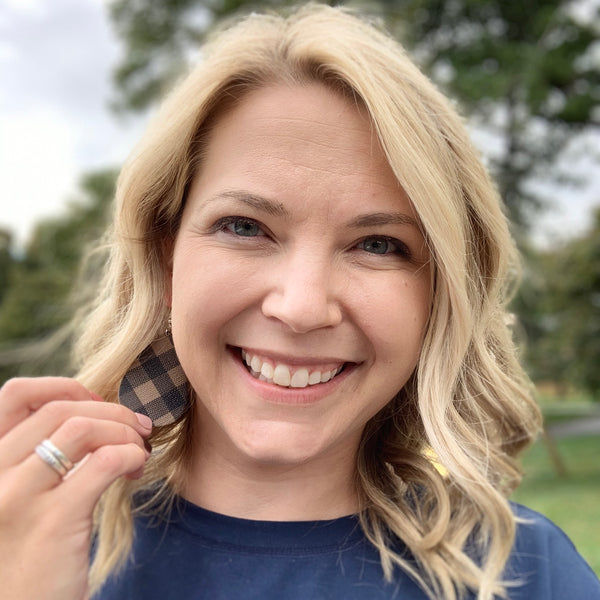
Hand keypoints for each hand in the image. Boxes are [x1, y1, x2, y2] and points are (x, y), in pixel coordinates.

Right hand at [0, 377, 151, 599]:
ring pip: (82, 427)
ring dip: (124, 431)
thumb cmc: (32, 550)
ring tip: (140, 450)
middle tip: (139, 428)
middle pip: (62, 409)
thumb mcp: (26, 493)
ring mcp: (17, 497)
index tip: (99, 405)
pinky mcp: (52, 521)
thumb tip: (97, 411)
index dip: (65, 386)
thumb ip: (43, 453)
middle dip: (112, 411)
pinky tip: (137, 467)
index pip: (16, 394)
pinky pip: (104, 462)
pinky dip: (131, 454)